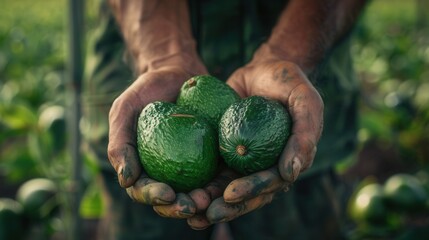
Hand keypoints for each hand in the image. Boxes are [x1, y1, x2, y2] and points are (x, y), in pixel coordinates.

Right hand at [108, 60, 207, 217]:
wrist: (177, 71)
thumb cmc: (147, 90)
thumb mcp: (125, 109)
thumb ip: (120, 142)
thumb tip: (126, 180)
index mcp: (142, 166)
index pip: (144, 189)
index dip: (153, 197)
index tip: (167, 194)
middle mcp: (166, 170)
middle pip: (171, 198)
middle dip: (179, 207)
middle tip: (192, 206)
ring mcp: (190, 164)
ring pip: (195, 191)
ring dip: (203, 202)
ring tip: (210, 201)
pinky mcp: (212, 155)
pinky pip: (218, 173)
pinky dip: (222, 184)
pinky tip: (230, 186)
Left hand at [188, 58, 323, 226]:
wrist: (263, 69)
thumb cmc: (289, 83)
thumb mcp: (305, 101)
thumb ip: (305, 134)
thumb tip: (292, 174)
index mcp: (286, 161)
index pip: (270, 183)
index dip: (252, 191)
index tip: (231, 194)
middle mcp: (264, 165)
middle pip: (247, 193)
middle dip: (228, 207)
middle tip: (208, 213)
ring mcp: (243, 160)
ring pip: (227, 187)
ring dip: (210, 203)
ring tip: (190, 213)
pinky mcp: (224, 151)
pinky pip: (211, 169)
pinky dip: (199, 183)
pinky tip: (181, 191)